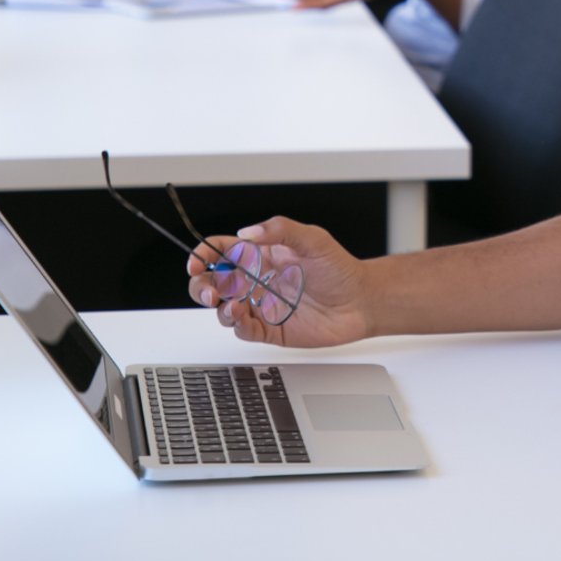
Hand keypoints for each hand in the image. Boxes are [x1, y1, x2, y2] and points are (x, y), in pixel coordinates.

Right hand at [187, 216, 372, 346]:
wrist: (362, 301)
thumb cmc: (340, 269)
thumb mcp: (313, 239)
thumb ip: (280, 230)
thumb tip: (247, 233)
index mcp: (265, 255)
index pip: (225, 251)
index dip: (205, 255)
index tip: (197, 262)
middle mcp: (260, 280)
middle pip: (216, 282)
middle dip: (202, 286)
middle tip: (209, 291)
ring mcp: (264, 305)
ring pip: (224, 308)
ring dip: (219, 308)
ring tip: (230, 305)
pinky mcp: (271, 329)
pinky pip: (244, 330)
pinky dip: (237, 324)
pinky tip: (242, 317)